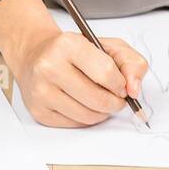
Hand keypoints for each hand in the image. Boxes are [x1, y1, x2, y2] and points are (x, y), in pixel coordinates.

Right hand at [0, 0, 148, 127]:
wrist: (34, 55)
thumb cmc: (72, 51)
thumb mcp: (105, 45)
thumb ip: (131, 62)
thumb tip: (134, 90)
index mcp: (68, 44)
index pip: (106, 72)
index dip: (121, 84)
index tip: (122, 86)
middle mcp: (50, 66)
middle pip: (98, 99)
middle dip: (115, 103)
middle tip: (116, 98)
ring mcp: (41, 90)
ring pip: (88, 116)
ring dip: (102, 113)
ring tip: (101, 101)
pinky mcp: (38, 110)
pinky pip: (74, 124)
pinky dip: (86, 119)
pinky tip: (84, 105)